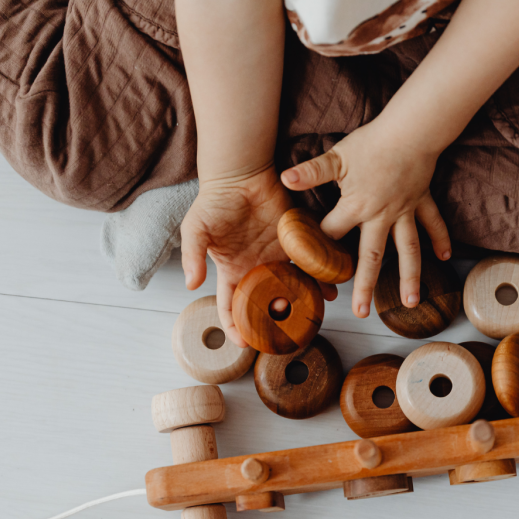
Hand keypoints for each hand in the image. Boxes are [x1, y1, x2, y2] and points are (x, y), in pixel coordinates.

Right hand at [180, 166, 336, 346]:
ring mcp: (277, 257)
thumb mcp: (195, 229)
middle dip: (274, 322)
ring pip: (291, 287)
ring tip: (312, 317)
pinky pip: (308, 264)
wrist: (241, 174)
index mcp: (232, 271)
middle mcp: (256, 269)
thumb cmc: (215, 201)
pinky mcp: (295, 243)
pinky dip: (318, 277)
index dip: (235, 326)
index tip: (245, 343)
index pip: (231, 306)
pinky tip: (327, 289)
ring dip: (301, 303)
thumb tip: (192, 285)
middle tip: (285, 338)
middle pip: (266, 304)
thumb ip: (192, 256)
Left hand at [282, 120, 451, 318]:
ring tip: (410, 303)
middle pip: (372, 256)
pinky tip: (443, 259)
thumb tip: (285, 179)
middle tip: (360, 312)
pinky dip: (440, 240)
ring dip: (411, 276)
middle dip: (365, 285)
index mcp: (356, 207)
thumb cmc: (372, 143)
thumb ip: (312, 172)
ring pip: (408, 250)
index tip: (308, 271)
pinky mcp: (421, 202)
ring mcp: (405, 212)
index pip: (332, 234)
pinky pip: (433, 224)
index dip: (317, 250)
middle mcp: (381, 216)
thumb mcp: (336, 157)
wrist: (410, 131)